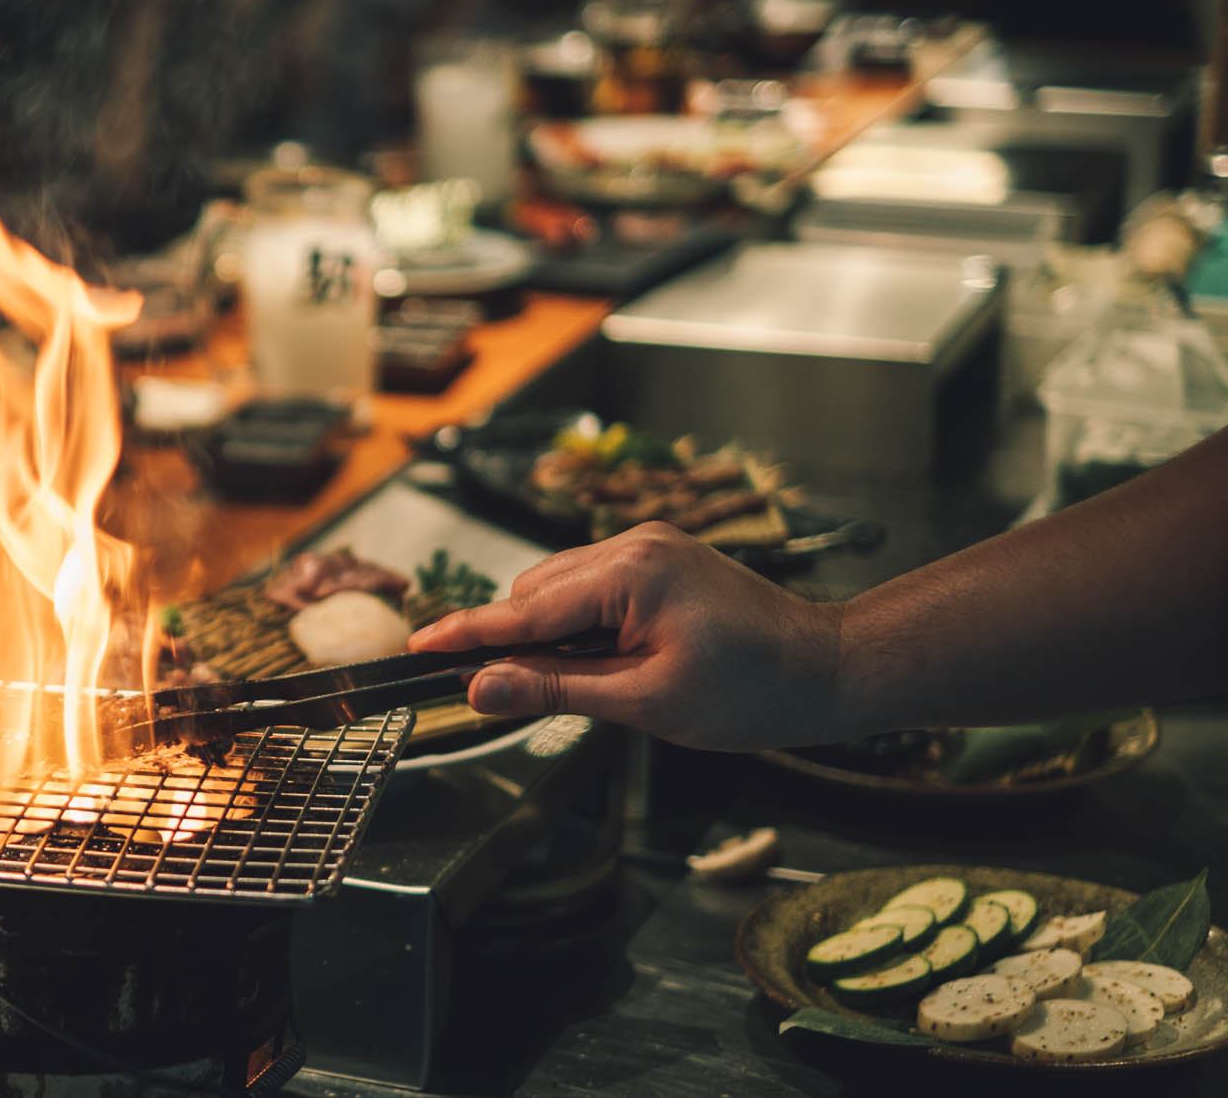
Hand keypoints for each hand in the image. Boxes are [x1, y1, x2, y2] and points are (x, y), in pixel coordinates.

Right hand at [408, 523, 849, 750]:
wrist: (825, 670)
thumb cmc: (751, 691)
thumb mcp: (645, 700)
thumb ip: (556, 688)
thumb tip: (482, 687)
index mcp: (631, 572)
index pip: (526, 607)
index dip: (468, 632)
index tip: (418, 645)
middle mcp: (632, 544)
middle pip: (535, 591)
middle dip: (512, 639)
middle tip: (495, 693)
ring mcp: (647, 546)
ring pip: (558, 588)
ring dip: (547, 633)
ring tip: (575, 684)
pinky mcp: (657, 558)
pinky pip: (590, 586)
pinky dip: (577, 622)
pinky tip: (597, 660)